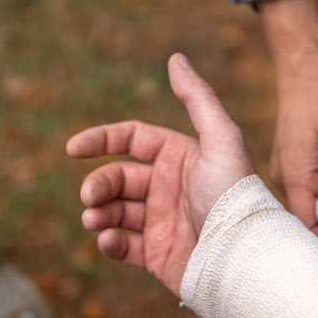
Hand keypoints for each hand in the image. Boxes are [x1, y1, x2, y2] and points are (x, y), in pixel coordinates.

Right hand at [66, 53, 253, 295]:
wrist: (244, 260)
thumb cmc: (235, 197)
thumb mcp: (222, 141)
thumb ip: (198, 99)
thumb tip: (176, 58)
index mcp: (180, 157)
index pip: (131, 139)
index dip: (101, 140)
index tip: (73, 149)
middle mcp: (169, 187)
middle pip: (117, 177)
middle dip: (98, 185)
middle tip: (90, 198)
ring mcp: (162, 222)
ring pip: (114, 211)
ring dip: (98, 213)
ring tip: (95, 220)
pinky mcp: (158, 255)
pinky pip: (123, 246)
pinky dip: (109, 242)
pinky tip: (108, 241)